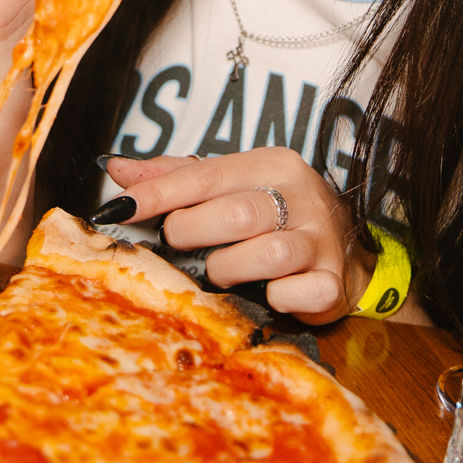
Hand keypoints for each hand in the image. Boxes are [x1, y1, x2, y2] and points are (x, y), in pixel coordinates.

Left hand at [99, 148, 375, 324]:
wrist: (344, 249)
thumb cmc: (274, 213)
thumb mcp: (230, 185)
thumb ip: (176, 177)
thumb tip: (118, 169)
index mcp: (272, 164)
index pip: (204, 176)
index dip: (158, 195)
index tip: (118, 208)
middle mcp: (301, 195)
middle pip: (234, 214)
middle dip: (194, 233)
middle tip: (183, 244)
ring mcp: (320, 239)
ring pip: (266, 254)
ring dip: (230, 269)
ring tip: (224, 270)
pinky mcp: (332, 281)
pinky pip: (296, 293)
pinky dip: (275, 298)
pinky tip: (268, 292)